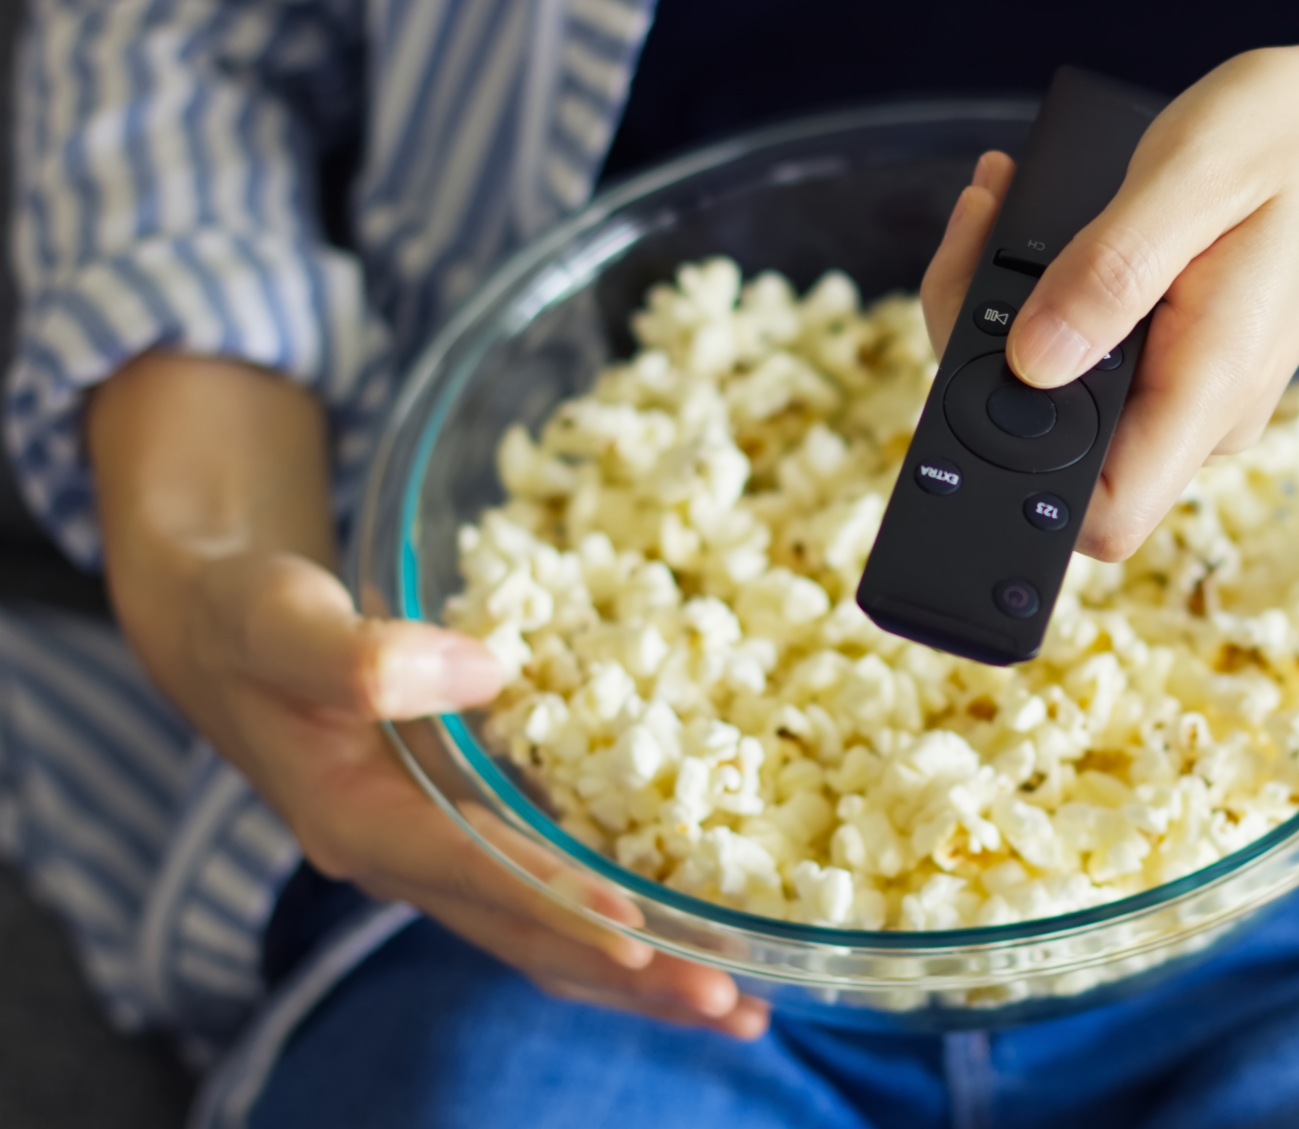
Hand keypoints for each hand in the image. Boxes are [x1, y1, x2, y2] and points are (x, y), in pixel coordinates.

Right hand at [90, 354, 767, 1037]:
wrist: (226, 637)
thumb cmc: (249, 624)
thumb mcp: (282, 624)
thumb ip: (361, 656)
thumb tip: (485, 669)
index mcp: (360, 824)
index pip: (475, 877)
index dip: (556, 904)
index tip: (640, 932)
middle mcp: (408, 861)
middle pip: (529, 940)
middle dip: (632, 978)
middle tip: (731, 1004)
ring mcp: (443, 856)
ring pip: (548, 939)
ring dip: (642, 977)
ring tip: (739, 1008)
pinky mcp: (470, 835)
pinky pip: (552, 898)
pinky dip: (620, 927)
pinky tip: (693, 936)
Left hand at [923, 23, 1298, 558]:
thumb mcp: (1196, 177)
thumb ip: (1110, 275)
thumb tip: (1028, 362)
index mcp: (1207, 391)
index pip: (1099, 519)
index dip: (1013, 485)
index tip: (972, 366)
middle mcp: (1196, 413)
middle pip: (1051, 456)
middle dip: (980, 348)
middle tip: (979, 223)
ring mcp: (1185, 391)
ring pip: (1057, 397)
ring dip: (1003, 308)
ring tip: (999, 199)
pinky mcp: (1174, 358)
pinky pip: (1084, 355)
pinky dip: (1043, 293)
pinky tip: (1029, 213)